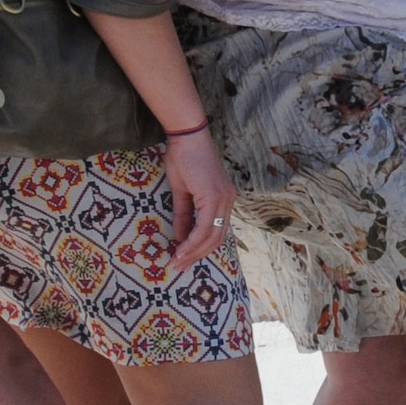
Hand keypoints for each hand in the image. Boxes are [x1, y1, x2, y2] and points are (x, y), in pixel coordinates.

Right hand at [163, 126, 238, 267]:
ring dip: (193, 252)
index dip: (201, 248)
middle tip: (179, 267)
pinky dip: (192, 240)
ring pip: (211, 236)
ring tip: (177, 262)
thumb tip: (180, 238)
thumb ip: (184, 215)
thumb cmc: (184, 158)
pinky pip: (204, 226)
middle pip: (217, 238)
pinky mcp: (213, 196)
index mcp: (223, 199)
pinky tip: (179, 248)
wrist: (187, 137)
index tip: (184, 259)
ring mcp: (223, 199)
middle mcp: (228, 201)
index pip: (217, 232)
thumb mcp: (182, 191)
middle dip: (197, 255)